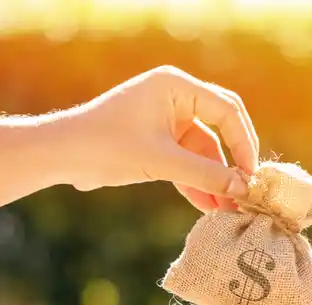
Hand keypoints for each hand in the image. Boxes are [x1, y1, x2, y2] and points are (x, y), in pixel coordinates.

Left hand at [61, 65, 258, 211]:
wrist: (61, 156)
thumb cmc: (106, 146)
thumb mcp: (161, 162)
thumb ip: (204, 175)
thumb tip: (242, 190)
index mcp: (176, 86)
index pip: (227, 110)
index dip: (243, 143)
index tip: (250, 176)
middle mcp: (174, 98)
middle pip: (220, 129)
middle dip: (232, 163)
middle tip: (247, 191)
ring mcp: (166, 121)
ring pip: (203, 152)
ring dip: (214, 180)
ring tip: (230, 210)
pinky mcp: (156, 144)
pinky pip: (186, 163)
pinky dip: (196, 183)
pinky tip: (210, 207)